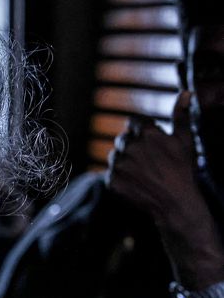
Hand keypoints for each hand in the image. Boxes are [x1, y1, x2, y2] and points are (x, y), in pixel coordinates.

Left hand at [107, 92, 223, 288]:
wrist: (176, 204)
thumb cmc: (182, 171)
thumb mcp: (185, 141)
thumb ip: (181, 115)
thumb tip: (186, 93)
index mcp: (147, 134)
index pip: (134, 122)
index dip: (142, 131)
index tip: (149, 142)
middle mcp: (130, 147)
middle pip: (123, 139)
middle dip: (133, 146)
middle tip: (149, 161)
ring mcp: (120, 165)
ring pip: (115, 156)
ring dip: (124, 161)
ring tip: (142, 172)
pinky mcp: (112, 181)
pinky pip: (111, 173)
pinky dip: (120, 177)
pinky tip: (135, 183)